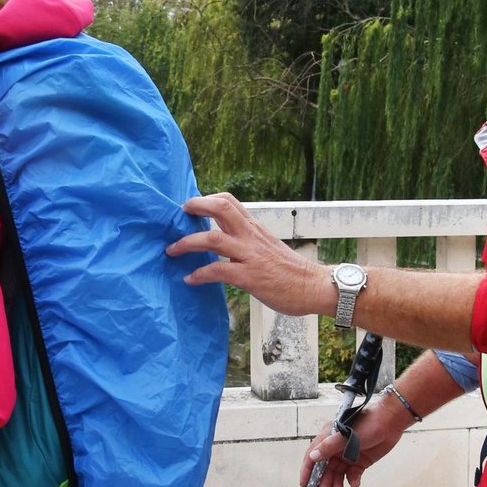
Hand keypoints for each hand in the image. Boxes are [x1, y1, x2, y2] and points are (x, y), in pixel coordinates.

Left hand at [167, 192, 332, 316]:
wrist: (313, 286)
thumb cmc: (291, 270)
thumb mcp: (268, 245)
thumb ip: (249, 240)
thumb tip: (228, 240)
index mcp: (255, 228)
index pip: (229, 202)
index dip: (207, 199)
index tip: (192, 206)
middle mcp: (251, 236)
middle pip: (221, 208)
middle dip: (196, 207)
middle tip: (179, 213)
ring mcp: (250, 255)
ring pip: (213, 238)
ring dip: (188, 242)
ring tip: (172, 249)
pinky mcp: (250, 276)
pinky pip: (218, 270)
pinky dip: (199, 274)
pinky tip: (190, 279)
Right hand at [299, 393, 409, 486]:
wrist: (391, 421)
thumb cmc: (367, 422)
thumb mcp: (345, 435)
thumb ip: (329, 446)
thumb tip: (313, 456)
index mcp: (328, 438)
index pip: (313, 456)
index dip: (307, 470)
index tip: (305, 485)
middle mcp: (336, 448)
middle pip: (326, 469)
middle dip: (324, 484)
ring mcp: (348, 455)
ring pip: (338, 474)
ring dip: (337, 485)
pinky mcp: (361, 461)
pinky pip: (353, 474)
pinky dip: (352, 480)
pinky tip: (354, 484)